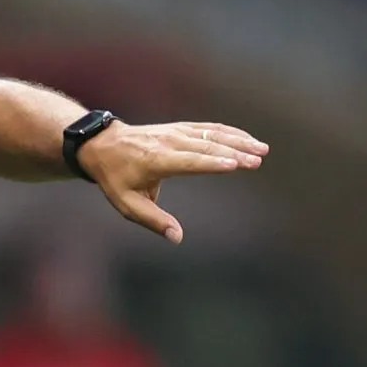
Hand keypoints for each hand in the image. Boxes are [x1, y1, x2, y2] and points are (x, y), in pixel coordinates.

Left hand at [79, 121, 268, 243]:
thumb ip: (153, 221)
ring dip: (238, 140)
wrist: (104, 145)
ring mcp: (176, 132)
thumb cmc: (116, 178)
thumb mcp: (127, 205)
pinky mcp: (181, 128)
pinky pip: (208, 128)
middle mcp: (169, 143)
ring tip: (262, 149)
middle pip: (206, 146)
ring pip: (212, 134)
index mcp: (156, 161)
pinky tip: (248, 139)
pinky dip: (230, 132)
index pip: (189, 161)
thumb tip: (177, 238)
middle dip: (234, 152)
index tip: (234, 165)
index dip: (212, 163)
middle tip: (257, 160)